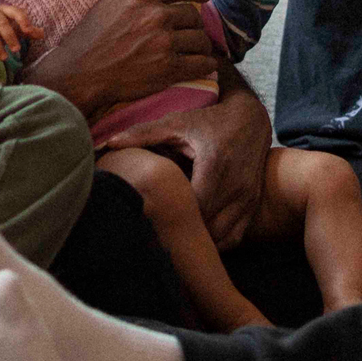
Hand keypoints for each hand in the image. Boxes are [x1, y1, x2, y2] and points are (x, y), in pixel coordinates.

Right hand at [0, 4, 40, 60]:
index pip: (15, 11)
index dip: (22, 20)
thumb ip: (27, 31)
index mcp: (5, 10)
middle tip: (17, 49)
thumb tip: (42, 34)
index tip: (28, 31)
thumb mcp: (13, 28)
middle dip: (9, 36)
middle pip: (0, 22)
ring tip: (4, 58)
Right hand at [42, 0, 215, 118]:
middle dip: (194, 26)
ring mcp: (165, 42)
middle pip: (193, 16)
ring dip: (201, 46)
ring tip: (196, 52)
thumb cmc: (89, 39)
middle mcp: (157, 15)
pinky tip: (203, 66)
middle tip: (190, 34)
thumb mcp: (109, 4)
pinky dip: (206, 65)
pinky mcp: (169, 68)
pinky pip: (202, 63)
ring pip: (201, 39)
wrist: (81, 73)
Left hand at [105, 80, 271, 248]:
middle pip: (206, 227)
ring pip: (221, 237)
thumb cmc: (209, 120)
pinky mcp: (252, 205)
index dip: (173, 214)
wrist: (252, 119)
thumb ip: (143, 133)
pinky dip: (216, 241)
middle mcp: (235, 186)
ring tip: (176, 233)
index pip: (194, 206)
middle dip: (183, 231)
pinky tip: (197, 234)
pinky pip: (234, 237)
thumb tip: (109, 143)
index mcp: (215, 165)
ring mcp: (247, 198)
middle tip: (158, 229)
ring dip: (199, 239)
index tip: (153, 213)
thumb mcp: (177, 122)